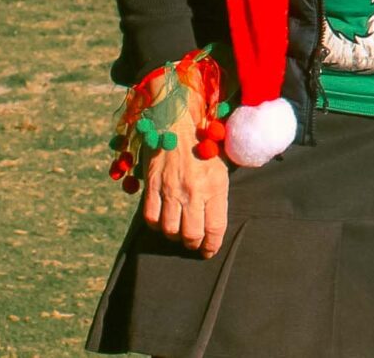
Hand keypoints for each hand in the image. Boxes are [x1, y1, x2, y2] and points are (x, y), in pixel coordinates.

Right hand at [140, 136, 229, 256]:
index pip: (215, 227)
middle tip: (194, 243)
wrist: (176, 122)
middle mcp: (193, 191)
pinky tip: (162, 221)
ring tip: (178, 233)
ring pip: (170, 230)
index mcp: (215, 185)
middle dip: (194, 244)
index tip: (210, 250)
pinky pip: (151, 217)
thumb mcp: (223, 164)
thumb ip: (221, 191)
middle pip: (191, 234)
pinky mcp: (152, 186)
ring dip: (174, 237)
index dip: (212, 245)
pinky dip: (156, 225)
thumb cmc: (203, 143)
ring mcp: (170, 190)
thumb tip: (219, 217)